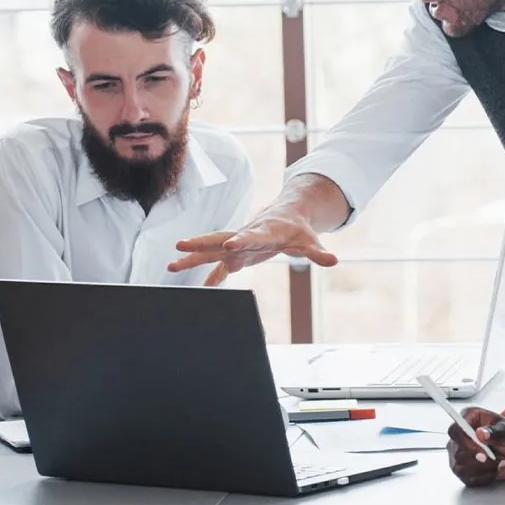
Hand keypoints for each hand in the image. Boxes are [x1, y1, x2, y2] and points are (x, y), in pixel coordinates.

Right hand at [170, 207, 338, 286]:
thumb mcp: (309, 241)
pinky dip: (209, 277)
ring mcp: (237, 246)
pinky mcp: (236, 255)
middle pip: (219, 239)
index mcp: (263, 232)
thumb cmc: (297, 229)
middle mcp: (244, 237)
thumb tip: (334, 260)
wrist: (286, 216)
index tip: (227, 247)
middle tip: (180, 245)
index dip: (240, 241)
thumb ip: (318, 252)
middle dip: (200, 243)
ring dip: (192, 257)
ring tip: (170, 264)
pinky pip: (218, 266)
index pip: (250, 236)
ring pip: (211, 250)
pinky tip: (198, 288)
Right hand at [447, 406, 504, 486]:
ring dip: (484, 469)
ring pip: (460, 468)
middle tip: (500, 459)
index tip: (484, 454)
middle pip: (457, 453)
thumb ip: (496, 432)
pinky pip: (467, 479)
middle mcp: (458, 435)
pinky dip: (484, 478)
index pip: (454, 431)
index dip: (466, 443)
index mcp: (468, 417)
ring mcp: (456, 452)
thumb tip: (481, 434)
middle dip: (480, 461)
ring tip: (499, 463)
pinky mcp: (460, 468)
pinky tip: (493, 470)